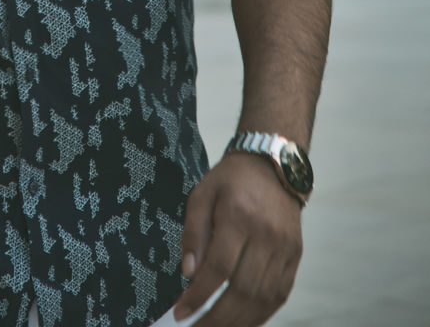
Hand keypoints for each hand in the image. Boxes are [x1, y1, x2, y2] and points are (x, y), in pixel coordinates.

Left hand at [173, 152, 302, 325]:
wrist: (274, 165)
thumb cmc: (232, 180)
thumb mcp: (202, 193)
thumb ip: (193, 232)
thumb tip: (188, 274)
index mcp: (239, 215)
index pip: (219, 268)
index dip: (199, 296)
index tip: (180, 313)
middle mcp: (266, 234)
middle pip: (242, 290)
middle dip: (216, 319)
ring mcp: (285, 248)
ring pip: (262, 299)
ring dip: (237, 322)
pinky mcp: (295, 257)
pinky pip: (278, 296)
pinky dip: (259, 315)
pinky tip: (240, 322)